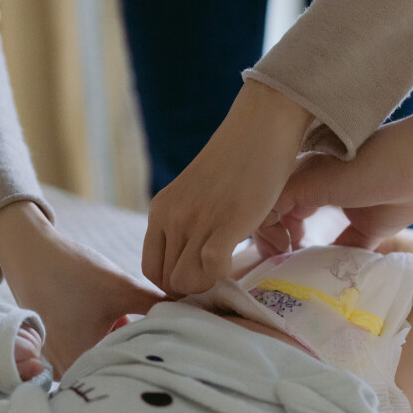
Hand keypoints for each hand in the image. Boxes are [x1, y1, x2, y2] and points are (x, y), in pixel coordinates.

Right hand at [0, 203, 162, 376]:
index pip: (126, 371)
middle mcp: (63, 370)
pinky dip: (102, 338)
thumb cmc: (72, 270)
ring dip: (118, 343)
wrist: (29, 250)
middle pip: (113, 367)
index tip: (169, 347)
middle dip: (135, 350)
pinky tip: (114, 319)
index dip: (150, 357)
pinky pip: (86, 350)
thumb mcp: (121, 288)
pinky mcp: (53, 348)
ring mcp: (55, 361)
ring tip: (133, 323)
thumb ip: (157, 304)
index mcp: (80, 361)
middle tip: (160, 336)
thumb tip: (193, 312)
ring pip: (100, 357)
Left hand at [142, 81, 313, 294]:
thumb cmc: (237, 159)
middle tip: (220, 272)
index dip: (176, 282)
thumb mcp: (196, 192)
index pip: (152, 270)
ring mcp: (196, 220)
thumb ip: (190, 223)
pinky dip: (226, 275)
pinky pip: (213, 270)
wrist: (260, 125)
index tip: (202, 275)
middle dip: (194, 287)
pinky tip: (241, 255)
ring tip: (231, 264)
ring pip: (186, 282)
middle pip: (168, 282)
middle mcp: (172, 217)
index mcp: (160, 210)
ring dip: (210, 283)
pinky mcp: (225, 222)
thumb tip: (203, 263)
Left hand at [258, 112, 412, 253]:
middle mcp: (303, 174)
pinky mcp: (302, 183)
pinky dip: (266, 236)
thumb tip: (342, 267)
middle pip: (264, 209)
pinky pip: (264, 212)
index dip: (282, 237)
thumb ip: (350, 242)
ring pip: (259, 210)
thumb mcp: (371, 224)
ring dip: (264, 240)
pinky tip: (286, 253)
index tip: (293, 260)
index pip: (282, 209)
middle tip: (280, 265)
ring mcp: (300, 176)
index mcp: (318, 180)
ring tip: (282, 262)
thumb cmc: (406, 183)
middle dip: (266, 241)